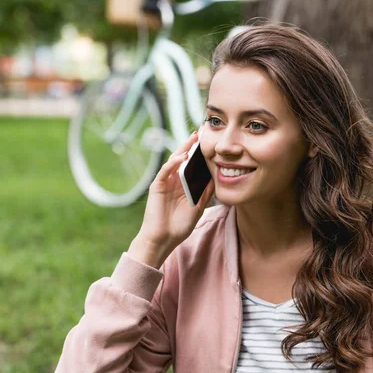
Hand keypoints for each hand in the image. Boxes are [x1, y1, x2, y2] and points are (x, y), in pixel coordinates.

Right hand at [128, 132, 214, 268]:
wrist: (163, 240)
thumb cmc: (178, 227)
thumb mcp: (197, 207)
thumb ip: (205, 193)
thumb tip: (216, 178)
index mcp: (183, 186)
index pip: (191, 166)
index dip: (199, 155)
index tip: (210, 143)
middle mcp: (173, 181)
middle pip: (183, 159)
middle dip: (191, 146)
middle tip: (201, 133)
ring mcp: (164, 183)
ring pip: (174, 162)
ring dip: (183, 150)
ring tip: (193, 139)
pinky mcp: (157, 187)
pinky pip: (164, 171)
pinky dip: (172, 164)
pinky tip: (182, 157)